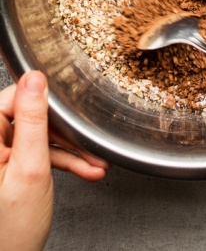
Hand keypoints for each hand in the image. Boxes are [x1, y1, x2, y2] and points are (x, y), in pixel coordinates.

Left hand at [0, 72, 108, 250]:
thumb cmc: (9, 228)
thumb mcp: (30, 168)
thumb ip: (33, 121)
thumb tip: (35, 79)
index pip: (13, 98)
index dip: (44, 102)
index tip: (70, 109)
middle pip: (29, 117)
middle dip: (65, 132)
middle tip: (89, 142)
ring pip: (37, 137)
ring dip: (69, 150)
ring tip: (94, 163)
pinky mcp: (7, 169)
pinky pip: (36, 154)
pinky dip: (60, 162)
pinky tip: (85, 170)